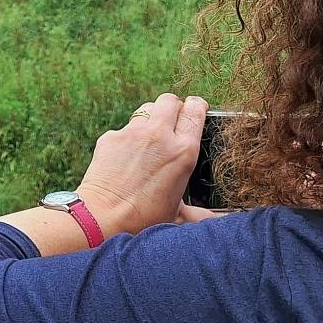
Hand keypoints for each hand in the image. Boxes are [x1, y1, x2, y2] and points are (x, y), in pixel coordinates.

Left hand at [76, 95, 212, 237]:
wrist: (103, 217)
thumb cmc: (144, 219)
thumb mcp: (178, 214)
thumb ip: (200, 213)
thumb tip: (219, 222)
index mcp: (183, 151)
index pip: (195, 111)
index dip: (197, 106)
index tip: (197, 108)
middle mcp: (160, 135)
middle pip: (170, 100)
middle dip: (173, 106)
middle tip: (172, 120)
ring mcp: (133, 133)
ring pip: (146, 110)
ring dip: (151, 119)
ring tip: (149, 139)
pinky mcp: (111, 136)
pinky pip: (124, 129)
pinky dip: (128, 139)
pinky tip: (126, 158)